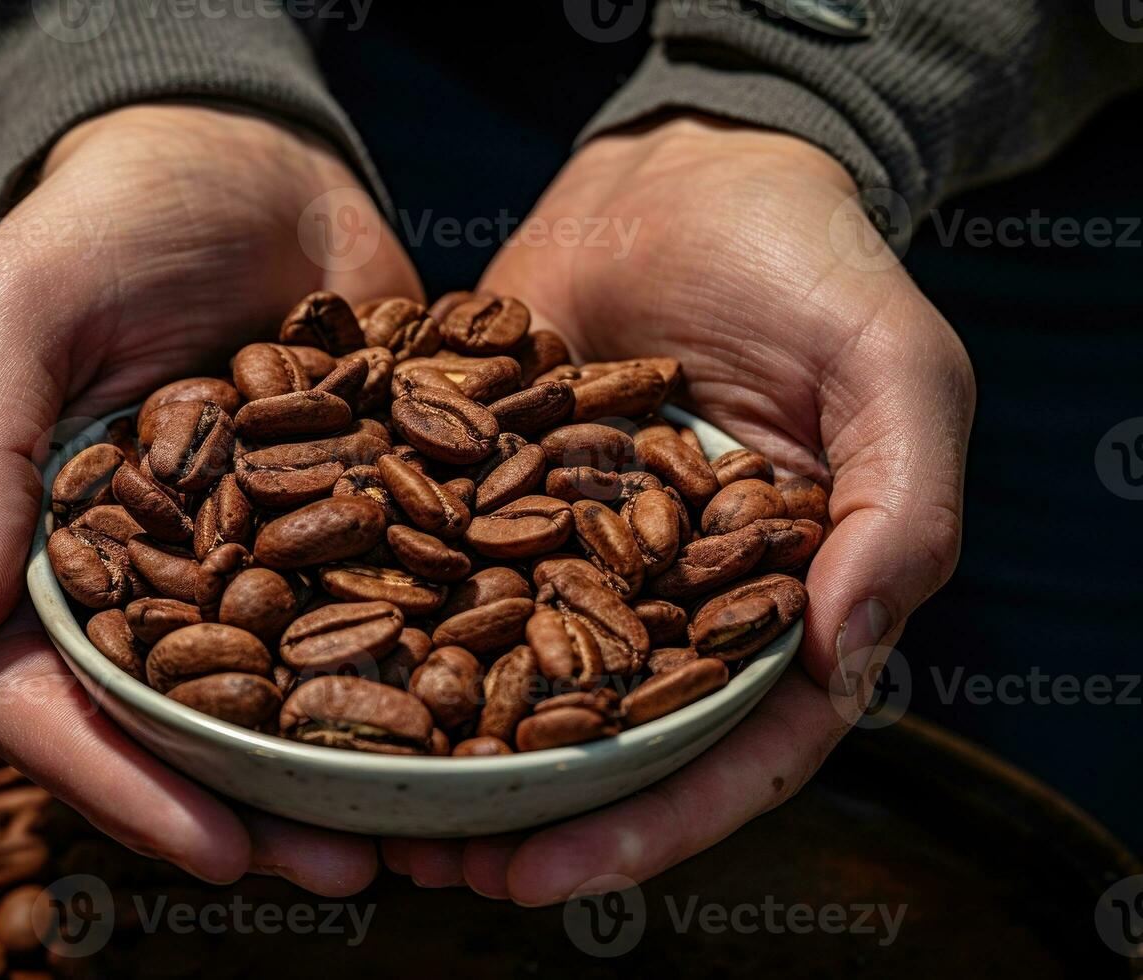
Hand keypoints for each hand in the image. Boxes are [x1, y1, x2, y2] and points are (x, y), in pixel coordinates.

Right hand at [0, 105, 416, 891]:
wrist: (245, 157)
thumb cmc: (108, 216)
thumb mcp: (14, 303)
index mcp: (35, 547)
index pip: (45, 695)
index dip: (119, 782)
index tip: (215, 847)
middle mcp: (136, 576)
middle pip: (173, 725)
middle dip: (252, 806)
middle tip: (346, 868)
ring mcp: (241, 557)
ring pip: (279, 691)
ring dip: (342, 766)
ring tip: (421, 827)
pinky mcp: (334, 523)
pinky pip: (370, 611)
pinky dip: (416, 667)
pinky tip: (482, 716)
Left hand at [385, 115, 973, 901]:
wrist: (690, 166)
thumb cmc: (815, 263)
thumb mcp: (895, 373)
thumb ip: (894, 514)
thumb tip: (843, 658)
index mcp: (772, 600)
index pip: (720, 747)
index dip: (643, 823)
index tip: (547, 872)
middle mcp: (663, 595)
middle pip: (599, 737)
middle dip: (521, 813)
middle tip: (436, 871)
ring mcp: (568, 545)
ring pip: (506, 669)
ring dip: (442, 744)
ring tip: (364, 808)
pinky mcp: (488, 485)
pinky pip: (436, 561)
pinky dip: (383, 613)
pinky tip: (311, 656)